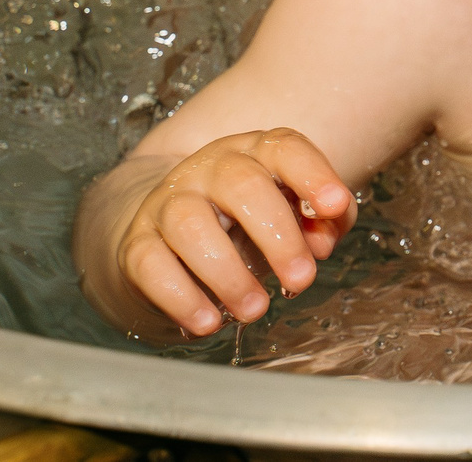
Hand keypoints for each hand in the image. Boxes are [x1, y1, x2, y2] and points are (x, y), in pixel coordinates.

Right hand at [114, 129, 356, 337]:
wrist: (171, 234)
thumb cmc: (248, 224)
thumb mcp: (291, 215)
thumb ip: (321, 223)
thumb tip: (322, 244)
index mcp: (254, 152)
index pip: (283, 147)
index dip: (313, 175)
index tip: (334, 207)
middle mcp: (209, 168)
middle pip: (242, 184)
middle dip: (278, 235)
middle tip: (302, 280)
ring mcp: (167, 202)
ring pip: (190, 224)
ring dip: (228, 274)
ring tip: (256, 309)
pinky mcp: (137, 244)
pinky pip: (152, 266)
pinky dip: (182, 298)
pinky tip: (209, 322)